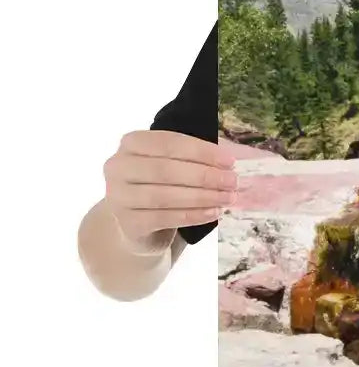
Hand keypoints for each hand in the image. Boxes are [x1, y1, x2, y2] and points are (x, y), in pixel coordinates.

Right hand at [103, 130, 236, 252]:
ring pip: (165, 196)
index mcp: (131, 143)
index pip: (168, 143)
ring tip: (227, 198)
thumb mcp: (174, 165)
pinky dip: (193, 215)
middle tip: (232, 181)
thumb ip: (195, 159)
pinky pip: (165, 218)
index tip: (229, 161)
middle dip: (204, 175)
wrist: (140, 223)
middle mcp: (118, 167)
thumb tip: (229, 162)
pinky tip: (213, 213)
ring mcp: (119, 196)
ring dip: (202, 197)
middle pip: (165, 170)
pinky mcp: (128, 222)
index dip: (201, 151)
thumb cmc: (162, 185)